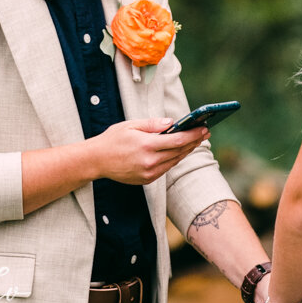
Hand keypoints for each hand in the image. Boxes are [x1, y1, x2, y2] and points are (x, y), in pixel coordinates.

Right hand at [89, 118, 207, 184]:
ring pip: (174, 161)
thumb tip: (173, 122)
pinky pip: (166, 168)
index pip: (177, 140)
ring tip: (196, 140)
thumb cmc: (113, 139)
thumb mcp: (131, 125)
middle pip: (179, 152)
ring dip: (187, 151)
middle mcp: (149, 162)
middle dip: (194, 141)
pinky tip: (180, 151)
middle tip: (205, 133)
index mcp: (146, 146)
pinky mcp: (147, 180)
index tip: (204, 128)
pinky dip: (175, 159)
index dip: (193, 135)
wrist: (96, 161)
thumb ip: (153, 124)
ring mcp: (148, 173)